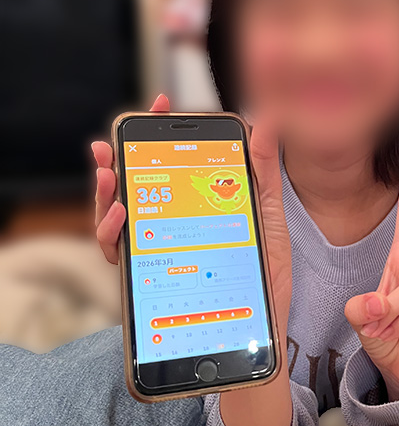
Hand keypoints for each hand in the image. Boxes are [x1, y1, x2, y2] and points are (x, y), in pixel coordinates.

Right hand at [91, 98, 291, 332]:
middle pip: (135, 187)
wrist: (262, 322)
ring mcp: (160, 249)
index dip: (161, 133)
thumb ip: (262, 170)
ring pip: (116, 217)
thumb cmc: (264, 268)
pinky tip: (120, 215)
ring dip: (105, 192)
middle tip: (111, 141)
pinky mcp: (151, 277)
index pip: (170, 164)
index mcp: (197, 204)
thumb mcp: (266, 213)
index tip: (161, 104)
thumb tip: (264, 122)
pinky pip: (120, 253)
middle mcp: (172, 224)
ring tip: (109, 173)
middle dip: (118, 160)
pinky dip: (111, 232)